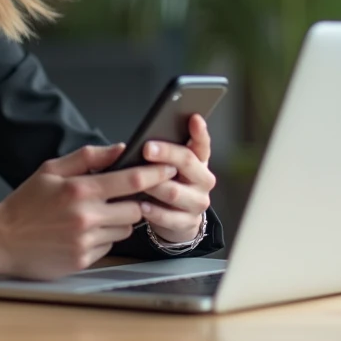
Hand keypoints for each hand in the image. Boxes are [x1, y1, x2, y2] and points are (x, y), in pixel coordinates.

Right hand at [0, 143, 175, 279]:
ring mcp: (86, 241)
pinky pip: (109, 245)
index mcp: (79, 189)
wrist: (1, 240)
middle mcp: (86, 216)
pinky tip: (84, 231)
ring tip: (97, 213)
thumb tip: (120, 148)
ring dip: (120, 220)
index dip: (155, 174)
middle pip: (135, 208)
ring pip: (125, 228)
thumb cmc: (25, 203)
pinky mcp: (83, 260)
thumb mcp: (51, 169)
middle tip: (125, 195)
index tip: (168, 168)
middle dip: (136, 201)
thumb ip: (88, 157)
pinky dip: (104, 237)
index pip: (131, 180)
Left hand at [140, 113, 214, 242]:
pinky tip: (141, 206)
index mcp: (199, 161)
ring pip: (175, 191)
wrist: (177, 219)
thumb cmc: (168, 183)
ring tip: (137, 180)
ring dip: (154, 185)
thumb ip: (164, 152)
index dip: (199, 131)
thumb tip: (145, 139)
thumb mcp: (169, 166)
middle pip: (187, 162)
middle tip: (147, 148)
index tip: (193, 118)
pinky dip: (154, 211)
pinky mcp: (188, 223)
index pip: (202, 143)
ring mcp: (198, 202)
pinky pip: (170, 217)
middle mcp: (203, 180)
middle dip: (166, 153)